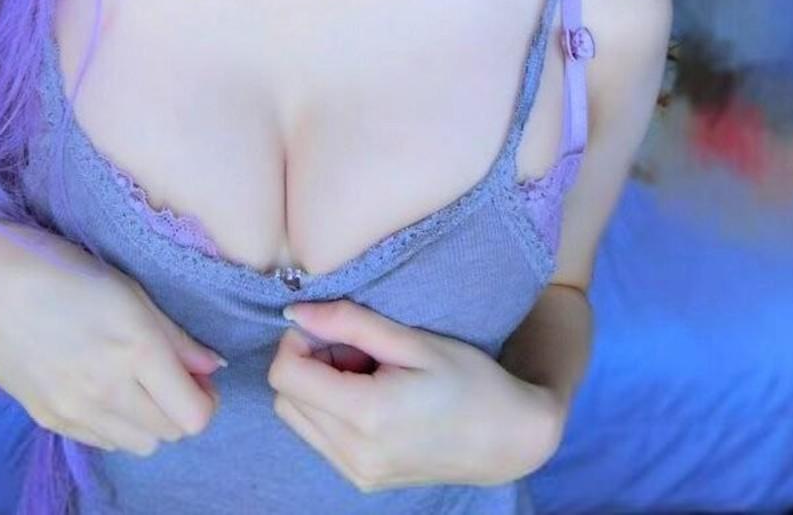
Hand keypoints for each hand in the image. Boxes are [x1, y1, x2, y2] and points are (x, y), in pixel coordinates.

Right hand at [0, 219, 225, 454]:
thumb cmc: (64, 270)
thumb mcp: (130, 290)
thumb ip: (175, 336)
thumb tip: (212, 366)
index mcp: (137, 350)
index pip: (195, 416)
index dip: (206, 399)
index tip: (198, 377)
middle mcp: (109, 390)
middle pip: (172, 433)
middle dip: (181, 407)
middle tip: (170, 376)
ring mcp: (76, 411)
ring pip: (140, 445)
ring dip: (150, 421)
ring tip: (136, 383)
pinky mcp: (50, 420)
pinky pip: (104, 442)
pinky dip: (117, 425)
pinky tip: (105, 390)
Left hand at [267, 299, 559, 492]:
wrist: (507, 439)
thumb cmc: (468, 380)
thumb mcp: (412, 341)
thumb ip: (349, 323)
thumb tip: (294, 312)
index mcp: (366, 416)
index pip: (285, 374)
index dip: (299, 340)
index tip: (334, 327)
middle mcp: (354, 454)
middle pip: (286, 396)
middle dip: (309, 361)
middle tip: (356, 347)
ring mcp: (357, 474)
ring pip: (297, 418)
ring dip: (317, 386)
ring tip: (365, 370)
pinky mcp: (362, 480)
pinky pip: (319, 437)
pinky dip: (330, 409)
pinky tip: (370, 394)